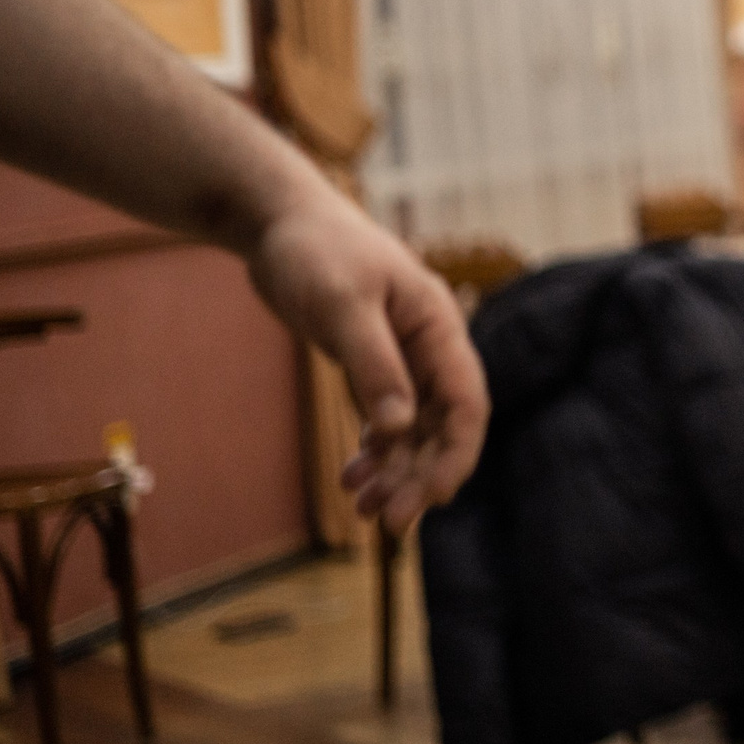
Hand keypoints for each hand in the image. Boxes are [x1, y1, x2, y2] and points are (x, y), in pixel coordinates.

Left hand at [245, 186, 490, 534]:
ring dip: (395, 471)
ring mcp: (402, 356)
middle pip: (442, 425)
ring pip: (413, 429)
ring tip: (364, 509)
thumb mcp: (342, 305)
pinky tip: (353, 477)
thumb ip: (373, 365)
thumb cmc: (315, 250)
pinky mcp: (372, 363)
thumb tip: (400, 428)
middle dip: (420, 475)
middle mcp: (429, 345)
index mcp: (438, 325)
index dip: (456, 454)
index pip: (466, 402)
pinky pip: (386, 419)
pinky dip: (374, 450)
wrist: (276, 221)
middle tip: (387, 521)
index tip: (431, 498)